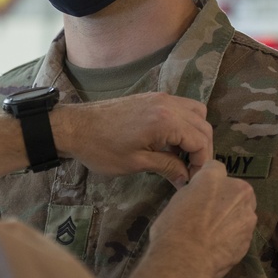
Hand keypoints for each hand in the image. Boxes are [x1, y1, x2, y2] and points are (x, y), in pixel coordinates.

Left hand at [52, 93, 212, 186]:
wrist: (74, 127)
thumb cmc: (101, 148)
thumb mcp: (136, 162)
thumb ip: (167, 167)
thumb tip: (186, 179)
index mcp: (165, 120)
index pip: (201, 141)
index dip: (201, 163)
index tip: (192, 179)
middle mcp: (168, 104)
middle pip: (203, 125)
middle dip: (202, 150)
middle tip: (190, 171)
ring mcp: (160, 98)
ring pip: (196, 113)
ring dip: (195, 134)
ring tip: (181, 156)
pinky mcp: (151, 98)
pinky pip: (181, 108)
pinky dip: (184, 124)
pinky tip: (170, 143)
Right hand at [146, 160, 256, 277]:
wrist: (184, 260)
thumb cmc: (173, 228)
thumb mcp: (177, 201)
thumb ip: (195, 194)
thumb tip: (198, 199)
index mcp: (214, 178)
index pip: (215, 168)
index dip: (207, 180)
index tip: (201, 191)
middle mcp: (236, 192)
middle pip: (235, 189)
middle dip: (225, 198)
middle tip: (206, 214)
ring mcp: (247, 216)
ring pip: (241, 211)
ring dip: (231, 218)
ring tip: (211, 234)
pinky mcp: (250, 238)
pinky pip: (241, 232)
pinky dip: (232, 237)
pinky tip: (216, 246)